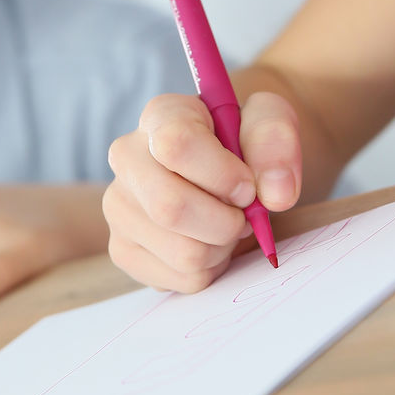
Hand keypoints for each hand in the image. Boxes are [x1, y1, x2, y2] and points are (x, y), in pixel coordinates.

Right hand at [103, 90, 301, 292]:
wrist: (231, 172)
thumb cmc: (247, 143)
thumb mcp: (272, 122)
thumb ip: (276, 142)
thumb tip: (276, 194)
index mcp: (160, 115)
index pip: (175, 144)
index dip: (221, 174)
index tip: (247, 185)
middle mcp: (127, 158)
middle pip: (170, 207)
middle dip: (225, 222)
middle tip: (243, 213)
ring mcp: (118, 206)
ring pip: (182, 252)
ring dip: (223, 246)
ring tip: (226, 224)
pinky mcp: (123, 249)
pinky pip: (181, 279)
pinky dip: (211, 269)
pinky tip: (208, 241)